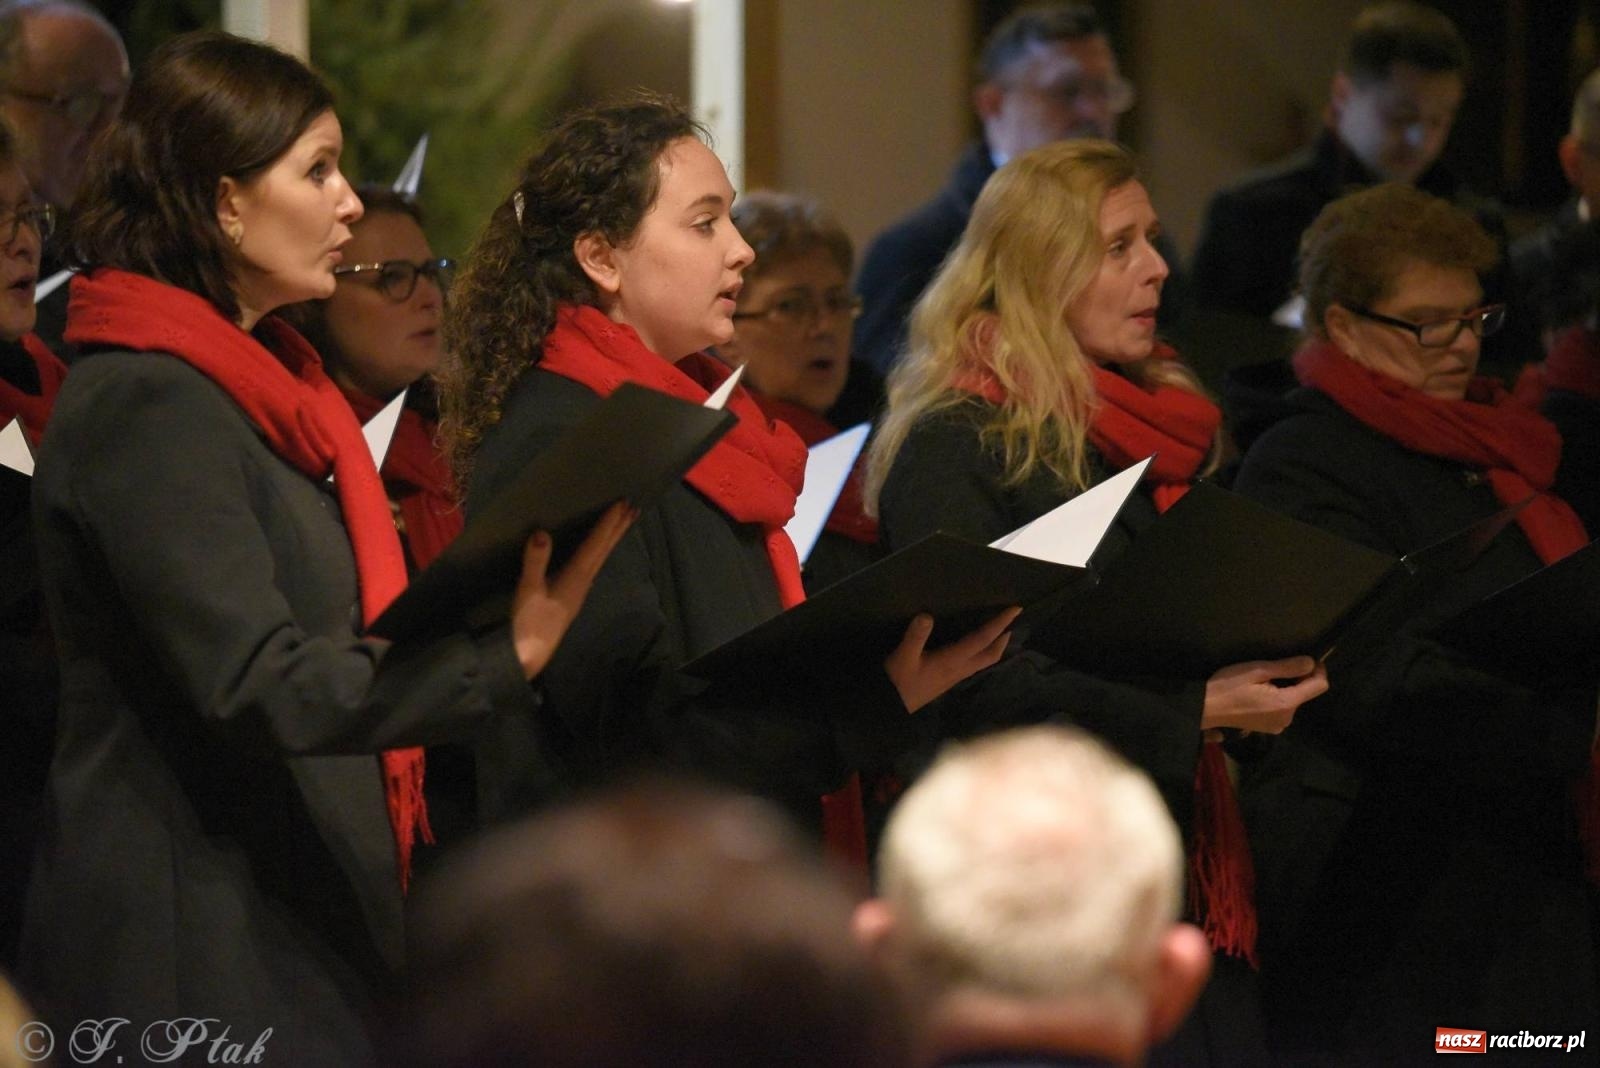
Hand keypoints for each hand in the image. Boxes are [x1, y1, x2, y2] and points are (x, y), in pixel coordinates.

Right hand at [509, 502, 635, 679]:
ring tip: (622, 523)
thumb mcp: (528, 590)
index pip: (596, 545)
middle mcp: (583, 582)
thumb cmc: (529, 622)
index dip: (608, 524)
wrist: (529, 654)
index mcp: (576, 577)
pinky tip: (598, 552)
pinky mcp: (573, 596)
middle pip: (605, 550)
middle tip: (635, 508)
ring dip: (611, 539)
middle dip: (618, 528)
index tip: (622, 504)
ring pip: (600, 558)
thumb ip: (535, 561)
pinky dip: (599, 551)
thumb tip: (542, 533)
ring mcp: (580, 590)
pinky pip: (591, 565)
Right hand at [885, 606, 1020, 713]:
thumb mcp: (903, 656)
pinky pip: (975, 664)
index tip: (1015, 610)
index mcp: (952, 660)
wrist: (893, 707)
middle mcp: (960, 669)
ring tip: (1000, 632)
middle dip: (1003, 637)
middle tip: (1012, 620)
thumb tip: (927, 616)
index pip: (982, 639)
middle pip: (991, 654)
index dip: (999, 624)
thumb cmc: (898, 681)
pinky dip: (983, 652)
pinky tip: (975, 647)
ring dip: (996, 646)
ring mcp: (956, 676)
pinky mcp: (949, 680)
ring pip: (985, 661)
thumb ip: (915, 636)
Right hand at [1201, 655, 1327, 734]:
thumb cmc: (1228, 686)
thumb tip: (1311, 662)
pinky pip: (1283, 709)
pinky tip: (1260, 693)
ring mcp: (1278, 726)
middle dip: (1298, 679)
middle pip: (1306, 693)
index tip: (1306, 659)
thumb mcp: (1257, 670)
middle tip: (1276, 668)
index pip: (1319, 686)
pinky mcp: (1269, 728)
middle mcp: (1287, 719)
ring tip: (1264, 680)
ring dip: (1287, 688)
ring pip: (1294, 701)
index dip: (1318, 670)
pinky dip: (1278, 698)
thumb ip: (1287, 667)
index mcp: (1286, 704)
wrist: (1205, 708)